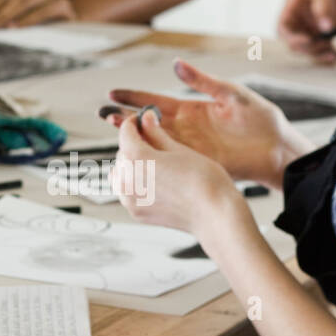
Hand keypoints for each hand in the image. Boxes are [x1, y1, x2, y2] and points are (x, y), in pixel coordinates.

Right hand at [106, 59, 313, 187]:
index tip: (113, 93)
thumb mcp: (232, 94)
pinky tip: (137, 156)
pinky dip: (152, 158)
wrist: (279, 150)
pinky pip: (170, 160)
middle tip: (104, 113)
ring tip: (114, 131)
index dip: (134, 97)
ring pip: (153, 142)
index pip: (154, 101)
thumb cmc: (262, 120)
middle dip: (125, 118)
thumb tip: (177, 65)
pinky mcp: (197, 163)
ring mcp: (189, 147)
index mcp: (191, 109)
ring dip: (133, 138)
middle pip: (147, 122)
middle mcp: (185, 128)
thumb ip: (203, 81)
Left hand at [109, 106, 239, 236]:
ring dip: (130, 164)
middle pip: (122, 152)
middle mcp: (128, 178)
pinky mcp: (135, 211)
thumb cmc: (204, 183)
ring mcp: (130, 198)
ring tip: (152, 162)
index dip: (134, 122)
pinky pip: (126, 192)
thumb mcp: (179, 149)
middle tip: (152, 140)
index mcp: (136, 157)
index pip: (125, 131)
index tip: (142, 120)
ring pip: (120, 173)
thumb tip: (146, 119)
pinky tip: (151, 181)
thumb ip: (156, 133)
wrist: (215, 215)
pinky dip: (133, 183)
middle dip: (134, 143)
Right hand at [277, 0, 335, 64]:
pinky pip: (328, 43)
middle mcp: (303, 16)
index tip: (308, 40)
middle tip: (327, 47)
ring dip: (320, 54)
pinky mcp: (332, 24)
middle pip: (297, 41)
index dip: (291, 37)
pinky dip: (332, 52)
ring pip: (312, 46)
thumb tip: (325, 28)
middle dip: (309, 48)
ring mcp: (317, 21)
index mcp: (295, 4)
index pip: (284, 26)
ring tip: (335, 56)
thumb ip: (324, 4)